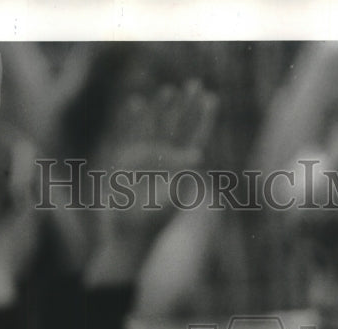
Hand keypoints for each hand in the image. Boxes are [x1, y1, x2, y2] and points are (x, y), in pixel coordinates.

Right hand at [84, 80, 217, 284]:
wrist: (127, 234)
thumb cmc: (150, 222)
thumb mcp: (170, 199)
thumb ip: (183, 175)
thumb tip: (197, 154)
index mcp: (181, 169)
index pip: (195, 137)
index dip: (203, 119)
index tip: (211, 98)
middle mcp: (165, 160)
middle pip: (177, 127)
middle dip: (185, 107)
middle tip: (194, 84)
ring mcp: (146, 158)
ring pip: (155, 128)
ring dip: (161, 110)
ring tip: (168, 91)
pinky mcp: (126, 160)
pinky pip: (131, 134)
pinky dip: (133, 120)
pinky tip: (136, 103)